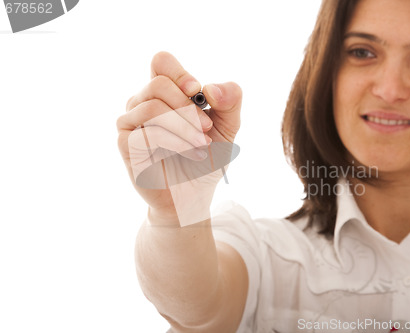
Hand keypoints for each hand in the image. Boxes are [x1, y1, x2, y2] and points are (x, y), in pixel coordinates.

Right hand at [117, 52, 241, 225]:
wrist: (193, 196)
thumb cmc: (206, 158)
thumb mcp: (227, 127)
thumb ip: (229, 101)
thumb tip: (210, 88)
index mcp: (164, 93)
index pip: (161, 62)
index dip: (180, 73)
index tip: (197, 92)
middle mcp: (142, 103)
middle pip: (158, 83)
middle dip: (188, 107)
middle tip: (207, 129)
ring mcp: (130, 123)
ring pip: (153, 107)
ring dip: (185, 127)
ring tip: (203, 145)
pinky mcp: (125, 145)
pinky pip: (148, 133)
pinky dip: (176, 143)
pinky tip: (192, 154)